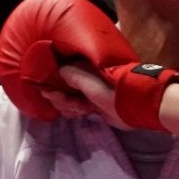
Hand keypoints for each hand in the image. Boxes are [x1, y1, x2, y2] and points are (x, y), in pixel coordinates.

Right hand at [0, 0, 139, 121]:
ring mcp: (86, 90)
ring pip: (66, 99)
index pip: (57, 71)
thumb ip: (68, 74)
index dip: (50, 81)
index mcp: (80, 66)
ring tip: (81, 108)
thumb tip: (56, 70)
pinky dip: (75, 111)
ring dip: (68, 106)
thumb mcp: (85, 79)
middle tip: (66, 101)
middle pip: (59, 87)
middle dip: (59, 97)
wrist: (132, 105)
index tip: (46, 89)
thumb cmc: (109, 88)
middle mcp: (82, 76)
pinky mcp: (92, 104)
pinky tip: (83, 111)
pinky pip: (75, 107)